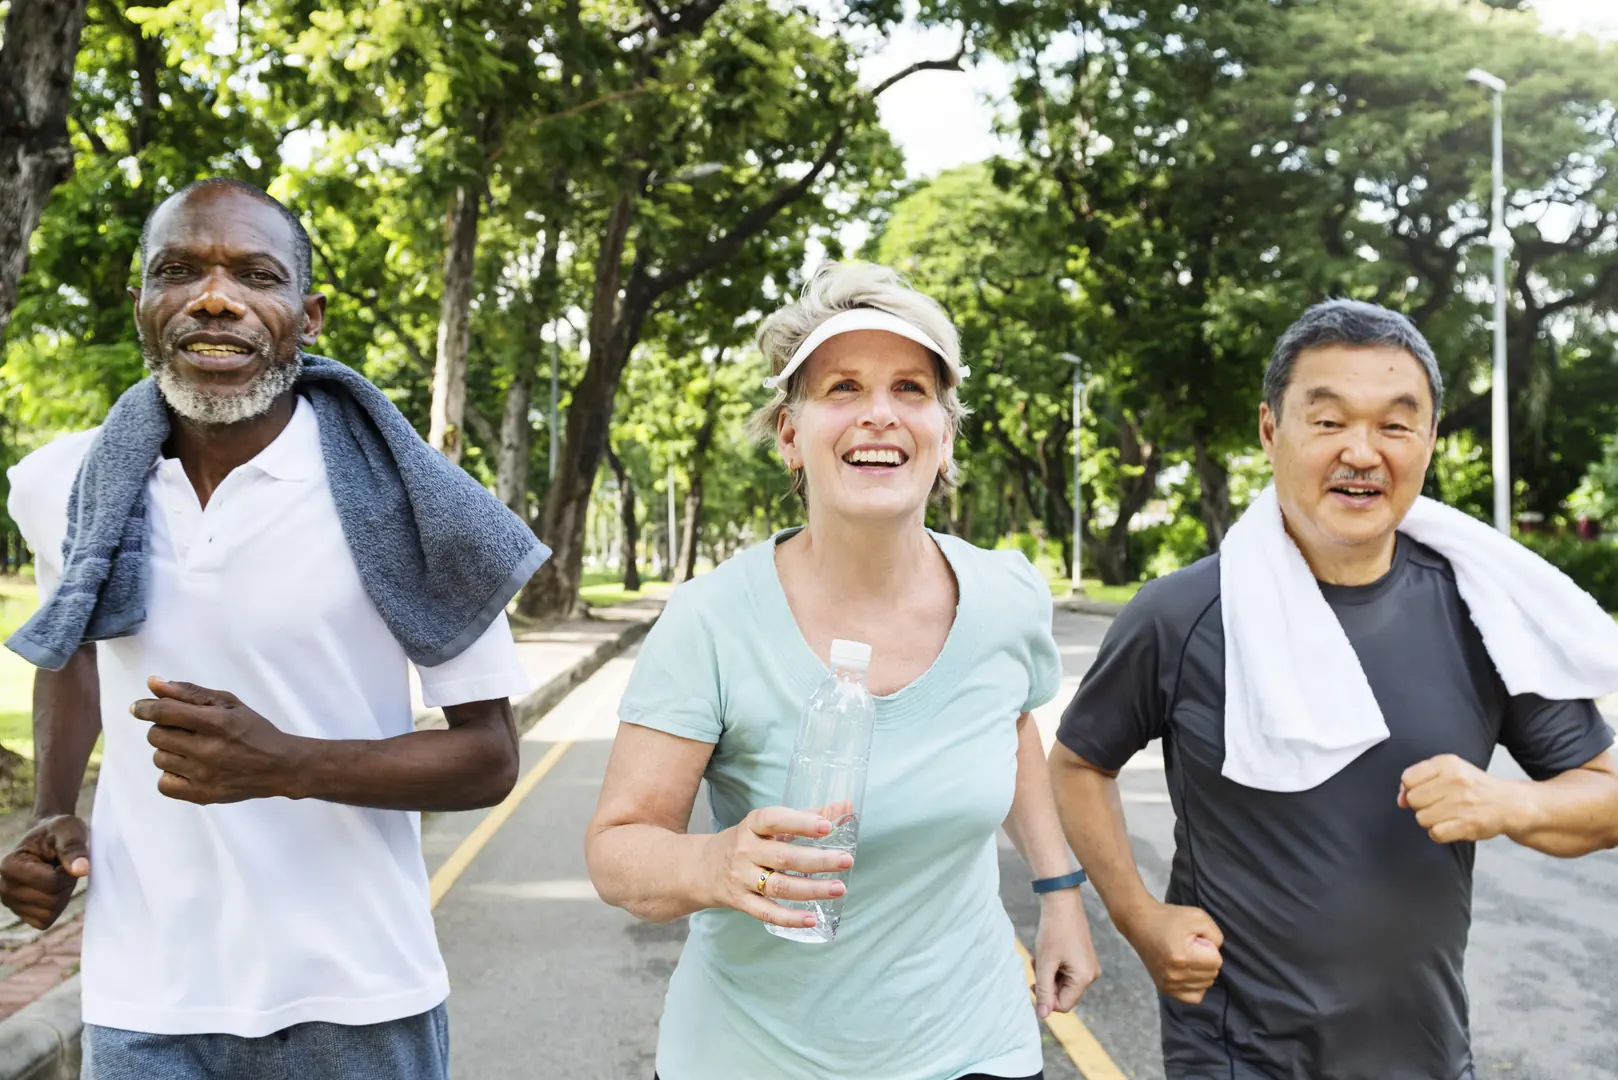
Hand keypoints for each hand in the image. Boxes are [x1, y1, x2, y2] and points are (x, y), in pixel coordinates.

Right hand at [0, 816, 89, 929]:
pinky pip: (46, 921)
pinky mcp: (21, 914)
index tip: (63, 856)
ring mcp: (10, 903)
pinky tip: (52, 889)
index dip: (68, 871)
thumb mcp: (68, 830)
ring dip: (62, 895)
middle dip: (66, 884)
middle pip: (52, 901)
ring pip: (50, 913)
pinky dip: (56, 907)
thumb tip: (81, 870)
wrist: (49, 838)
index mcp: (9, 865)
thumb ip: (74, 848)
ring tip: (56, 875)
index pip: (51, 883)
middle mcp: (4, 887)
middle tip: (61, 866)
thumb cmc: (58, 831)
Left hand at [131, 678, 303, 803]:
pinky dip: (170, 775)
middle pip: (156, 735)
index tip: (138, 708)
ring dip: (169, 751)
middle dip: (164, 729)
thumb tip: (152, 683)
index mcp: (216, 722)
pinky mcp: (202, 795)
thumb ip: (189, 692)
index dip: (145, 708)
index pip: (165, 712)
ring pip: (159, 758)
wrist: (280, 766)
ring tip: (191, 750)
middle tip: (183, 731)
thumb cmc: (254, 730)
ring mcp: (204, 775)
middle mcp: (208, 749)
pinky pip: (163, 784)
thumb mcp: (229, 703)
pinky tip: (187, 768)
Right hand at [697, 806, 853, 929]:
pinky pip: (767, 913)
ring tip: (839, 888)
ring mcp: (741, 878)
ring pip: (779, 887)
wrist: (700, 868)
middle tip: (846, 860)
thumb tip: (847, 806)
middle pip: (783, 857)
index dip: (800, 822)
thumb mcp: (769, 825)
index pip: (773, 820)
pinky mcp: (741, 902)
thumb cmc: (746, 842)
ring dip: (811, 889)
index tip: (826, 826)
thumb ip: (807, 816)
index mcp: (751, 826)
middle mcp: (744, 851)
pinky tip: (812, 919)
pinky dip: (790, 918)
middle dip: (817, 860)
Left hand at [1032, 890, 1100, 1017]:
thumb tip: (1043, 1016)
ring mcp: (1089, 966)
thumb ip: (1044, 991)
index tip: (1034, 982)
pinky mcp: (1085, 959)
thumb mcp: (1045, 963)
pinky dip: (1054, 967)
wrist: (1062, 902)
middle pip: (1063, 994)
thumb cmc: (1053, 931)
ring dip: (1049, 974)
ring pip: (1063, 983)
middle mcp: (1092, 975)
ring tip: (1041, 956)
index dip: (1046, 998)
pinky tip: (1048, 953)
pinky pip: (1067, 972)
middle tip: (1036, 965)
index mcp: (1085, 978)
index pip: (1063, 1005)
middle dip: (1047, 983)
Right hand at [1121, 900, 1222, 1004]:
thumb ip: (1216, 935)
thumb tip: (1216, 953)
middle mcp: (1175, 975)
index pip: (1216, 962)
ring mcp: (1169, 984)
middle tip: (1190, 946)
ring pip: (1205, 985)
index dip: (1209, 947)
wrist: (1139, 923)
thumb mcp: (1197, 916)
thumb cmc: (1169, 917)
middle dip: (1206, 958)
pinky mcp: (1165, 988)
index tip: (1196, 939)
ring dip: (1201, 970)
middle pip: (1212, 974)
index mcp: (1183, 957)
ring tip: (1186, 956)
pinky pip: (1193, 997)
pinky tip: (1189, 972)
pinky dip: (1196, 986)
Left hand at [1399, 753, 1523, 844]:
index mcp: (1447, 763)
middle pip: (1413, 800)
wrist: (1510, 803)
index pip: (1408, 778)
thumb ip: (1419, 780)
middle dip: (1422, 805)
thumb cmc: (1474, 787)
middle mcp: (1455, 781)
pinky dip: (1440, 833)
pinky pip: (1435, 834)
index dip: (1411, 789)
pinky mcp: (1468, 824)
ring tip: (1447, 815)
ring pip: (1422, 818)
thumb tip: (1400, 800)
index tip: (1425, 791)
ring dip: (1431, 821)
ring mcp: (1462, 803)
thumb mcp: (1448, 772)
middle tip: (1440, 804)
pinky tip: (1451, 825)